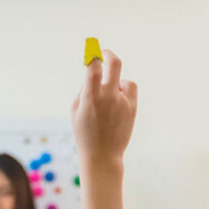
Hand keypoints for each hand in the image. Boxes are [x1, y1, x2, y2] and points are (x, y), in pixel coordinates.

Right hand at [71, 49, 136, 166]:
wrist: (102, 156)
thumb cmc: (85, 133)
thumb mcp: (75, 111)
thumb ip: (84, 89)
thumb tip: (94, 71)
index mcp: (90, 98)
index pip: (93, 66)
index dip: (92, 54)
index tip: (91, 51)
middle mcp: (108, 97)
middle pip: (114, 63)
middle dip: (109, 54)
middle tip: (104, 53)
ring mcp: (122, 102)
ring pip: (122, 79)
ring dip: (115, 83)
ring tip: (107, 101)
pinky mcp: (132, 107)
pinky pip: (130, 88)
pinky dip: (123, 90)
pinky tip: (117, 102)